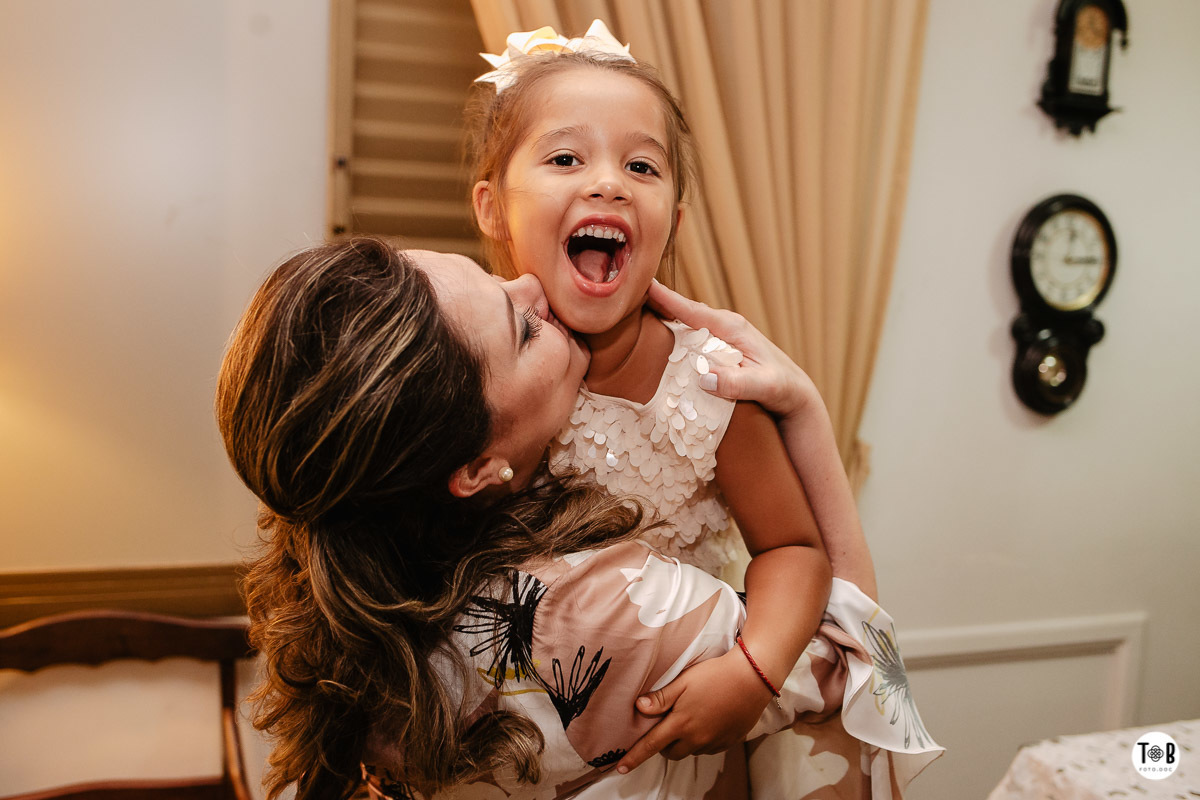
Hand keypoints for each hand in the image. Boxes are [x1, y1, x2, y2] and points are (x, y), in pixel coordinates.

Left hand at [615, 649, 772, 774]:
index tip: (620, 768)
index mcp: (681, 723)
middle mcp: (696, 738)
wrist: (751, 679)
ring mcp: (713, 742)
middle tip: (666, 725)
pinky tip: (708, 721)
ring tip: (690, 718)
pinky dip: (702, 740)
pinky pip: (708, 748)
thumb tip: (638, 707)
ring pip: (691, 750)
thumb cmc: (715, 676)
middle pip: (671, 753)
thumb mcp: (684, 682)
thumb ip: (661, 698)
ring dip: (684, 741)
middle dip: (664, 745)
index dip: (634, 757)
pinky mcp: (728, 742)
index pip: (651, 745)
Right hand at [646, 281, 816, 419]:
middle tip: (622, 293)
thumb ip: (738, 382)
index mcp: (731, 328)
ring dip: (660, 316)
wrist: (796, 395)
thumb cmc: (783, 390)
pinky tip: (654, 335)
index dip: (665, 298)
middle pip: (683, 311)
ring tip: (630, 310)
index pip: (691, 309)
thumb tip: (704, 377)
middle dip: (655, 301)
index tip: (640, 284)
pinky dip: (671, 331)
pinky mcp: (719, 348)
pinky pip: (689, 336)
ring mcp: (721, 337)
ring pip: (684, 323)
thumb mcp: (764, 387)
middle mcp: (724, 327)